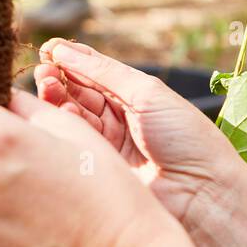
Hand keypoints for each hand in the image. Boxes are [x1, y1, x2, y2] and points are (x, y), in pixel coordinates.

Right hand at [34, 39, 246, 246]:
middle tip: (43, 72)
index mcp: (137, 98)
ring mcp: (107, 147)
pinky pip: (73, 143)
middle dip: (59, 80)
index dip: (72, 62)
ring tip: (45, 86)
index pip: (96, 75)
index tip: (48, 51)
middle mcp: (120, 122)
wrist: (203, 196)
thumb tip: (64, 51)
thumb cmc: (186, 139)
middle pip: (79, 95)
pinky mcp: (97, 172)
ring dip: (56, 99)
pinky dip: (62, 124)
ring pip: (72, 117)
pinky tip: (56, 111)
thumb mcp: (147, 93)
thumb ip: (103, 72)